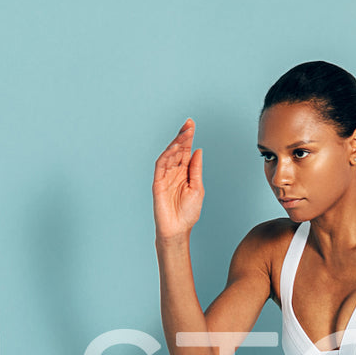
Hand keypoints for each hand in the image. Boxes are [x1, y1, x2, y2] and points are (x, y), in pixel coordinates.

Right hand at [152, 119, 203, 239]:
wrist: (178, 230)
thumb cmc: (188, 213)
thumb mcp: (197, 187)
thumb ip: (195, 169)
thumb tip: (197, 150)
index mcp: (184, 173)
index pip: (185, 152)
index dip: (188, 138)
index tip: (191, 125)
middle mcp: (174, 172)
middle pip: (177, 150)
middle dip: (182, 136)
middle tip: (189, 124)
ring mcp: (165, 177)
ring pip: (169, 155)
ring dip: (176, 143)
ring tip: (185, 133)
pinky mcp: (158, 183)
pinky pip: (161, 166)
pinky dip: (167, 156)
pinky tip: (174, 148)